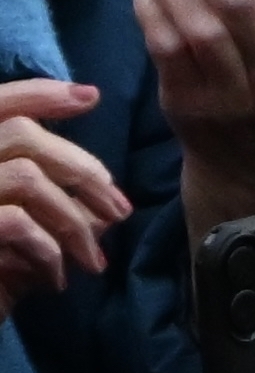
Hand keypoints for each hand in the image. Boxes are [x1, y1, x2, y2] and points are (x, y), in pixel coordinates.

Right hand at [0, 79, 128, 317]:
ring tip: (93, 260)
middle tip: (120, 211)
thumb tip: (106, 191)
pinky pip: (16, 223)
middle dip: (83, 169)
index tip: (91, 97)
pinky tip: (55, 278)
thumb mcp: (25, 231)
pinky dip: (47, 250)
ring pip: (27, 177)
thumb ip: (51, 200)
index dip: (40, 94)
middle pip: (21, 134)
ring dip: (73, 219)